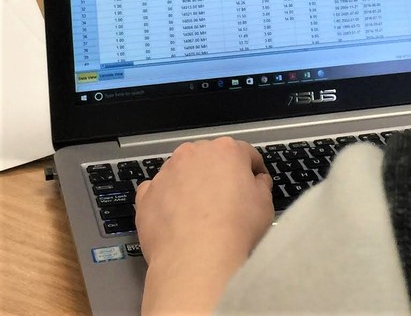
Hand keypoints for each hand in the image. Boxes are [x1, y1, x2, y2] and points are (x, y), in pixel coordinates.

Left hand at [135, 137, 273, 314]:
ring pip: (181, 172)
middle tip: (227, 199)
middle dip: (218, 174)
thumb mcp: (265, 203)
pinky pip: (157, 191)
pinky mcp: (145, 195)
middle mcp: (194, 153)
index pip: (245, 153)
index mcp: (226, 150)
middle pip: (210, 158)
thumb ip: (260, 184)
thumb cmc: (236, 228)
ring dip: (190, 184)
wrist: (196, 260)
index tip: (256, 184)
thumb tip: (256, 181)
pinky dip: (164, 199)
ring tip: (198, 212)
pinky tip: (174, 218)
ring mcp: (166, 173)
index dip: (253, 170)